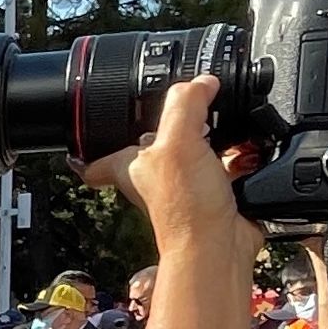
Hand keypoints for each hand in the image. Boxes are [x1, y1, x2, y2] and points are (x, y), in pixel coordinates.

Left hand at [81, 74, 255, 252]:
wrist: (220, 247)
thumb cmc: (185, 211)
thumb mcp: (178, 141)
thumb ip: (185, 104)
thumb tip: (202, 82)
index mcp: (130, 164)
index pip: (95, 158)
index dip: (85, 148)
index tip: (82, 140)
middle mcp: (155, 176)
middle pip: (153, 145)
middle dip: (169, 127)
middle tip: (184, 109)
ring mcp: (185, 186)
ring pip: (192, 152)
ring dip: (209, 138)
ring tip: (221, 124)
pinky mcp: (214, 194)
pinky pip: (224, 166)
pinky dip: (237, 156)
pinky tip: (245, 151)